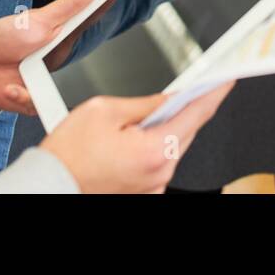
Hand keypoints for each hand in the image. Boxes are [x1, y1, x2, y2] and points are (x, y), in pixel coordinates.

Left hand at [0, 0, 113, 114]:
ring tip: (17, 81)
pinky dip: (23, 97)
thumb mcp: (41, 20)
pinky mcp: (33, 99)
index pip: (89, 20)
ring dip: (37, 87)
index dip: (105, 7)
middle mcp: (57, 56)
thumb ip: (72, 3)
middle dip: (63, 68)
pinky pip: (40, 106)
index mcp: (63, 35)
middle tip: (46, 62)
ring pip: (61, 91)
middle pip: (79, 61)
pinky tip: (10, 88)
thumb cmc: (5, 37)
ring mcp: (46, 78)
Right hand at [41, 81, 234, 192]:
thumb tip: (169, 99)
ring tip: (134, 124)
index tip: (227, 79)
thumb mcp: (104, 111)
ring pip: (172, 148)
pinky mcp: (144, 194)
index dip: (214, 92)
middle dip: (182, 111)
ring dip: (163, 131)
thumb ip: (144, 103)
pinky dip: (152, 149)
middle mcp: (160, 174)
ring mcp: (153, 188)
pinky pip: (158, 164)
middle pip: (186, 132)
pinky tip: (132, 142)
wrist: (47, 185)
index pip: (197, 113)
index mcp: (155, 150)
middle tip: (174, 95)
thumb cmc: (68, 154)